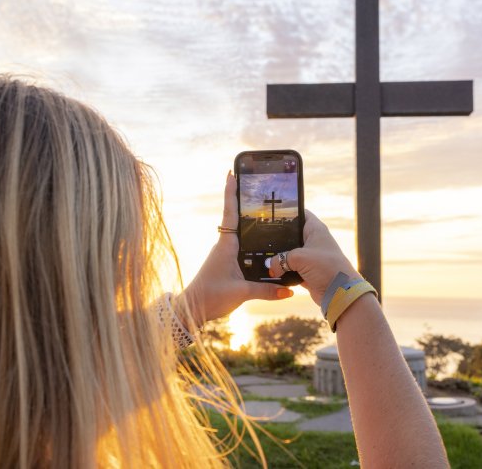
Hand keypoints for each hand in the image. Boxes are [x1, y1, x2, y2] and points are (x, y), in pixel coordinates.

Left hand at [178, 172, 293, 328]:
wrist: (193, 309)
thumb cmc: (210, 297)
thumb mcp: (241, 293)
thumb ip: (266, 290)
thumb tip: (289, 291)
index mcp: (226, 245)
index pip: (230, 213)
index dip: (231, 193)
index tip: (231, 173)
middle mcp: (225, 245)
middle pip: (236, 218)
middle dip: (244, 201)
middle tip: (254, 184)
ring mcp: (225, 254)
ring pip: (241, 234)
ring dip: (249, 221)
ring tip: (264, 209)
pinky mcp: (227, 263)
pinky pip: (242, 247)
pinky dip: (251, 241)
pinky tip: (263, 242)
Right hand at [266, 210, 360, 306]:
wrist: (339, 292)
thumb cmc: (325, 267)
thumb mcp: (299, 258)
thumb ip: (281, 259)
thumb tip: (270, 266)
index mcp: (315, 229)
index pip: (300, 214)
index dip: (287, 212)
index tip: (271, 214)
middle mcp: (312, 241)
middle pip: (291, 235)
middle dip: (277, 238)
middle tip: (261, 237)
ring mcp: (309, 257)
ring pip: (288, 253)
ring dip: (279, 257)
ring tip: (262, 255)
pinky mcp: (306, 271)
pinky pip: (290, 268)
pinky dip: (282, 270)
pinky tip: (270, 270)